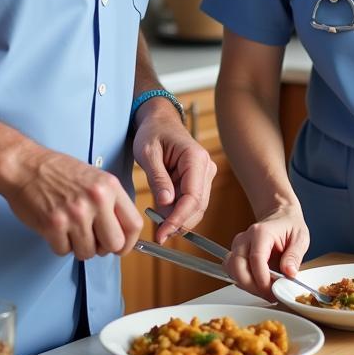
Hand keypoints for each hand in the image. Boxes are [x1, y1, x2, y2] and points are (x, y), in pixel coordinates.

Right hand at [1, 146, 142, 260]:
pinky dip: (59, 245)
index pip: (134, 225)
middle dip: (103, 248)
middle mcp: (95, 200)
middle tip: (92, 239)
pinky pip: (64, 251)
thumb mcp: (95, 178)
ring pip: (88, 252)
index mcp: (109, 187)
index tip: (121, 247)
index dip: (129, 243)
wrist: (25, 165)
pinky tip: (55, 228)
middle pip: (114, 244)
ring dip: (78, 246)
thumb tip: (122, 231)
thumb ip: (111, 202)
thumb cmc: (57, 171)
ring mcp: (75, 214)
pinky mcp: (53, 225)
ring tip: (70, 229)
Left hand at [132, 103, 215, 239]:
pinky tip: (163, 215)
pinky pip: (191, 202)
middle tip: (158, 234)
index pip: (193, 197)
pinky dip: (178, 211)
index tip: (162, 232)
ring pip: (196, 207)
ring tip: (158, 225)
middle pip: (198, 206)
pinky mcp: (198, 180)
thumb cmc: (152, 132)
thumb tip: (166, 203)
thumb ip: (157, 178)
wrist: (159, 120)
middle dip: (179, 222)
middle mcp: (205, 167)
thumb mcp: (148, 153)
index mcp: (195, 158)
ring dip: (178, 219)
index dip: (179, 218)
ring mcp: (204, 174)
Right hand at [225, 206, 309, 300]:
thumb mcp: (300, 238)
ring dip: (247, 286)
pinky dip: (244, 282)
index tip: (273, 291)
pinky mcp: (236, 254)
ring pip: (232, 271)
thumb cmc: (289, 225)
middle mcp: (245, 238)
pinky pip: (233, 272)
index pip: (256, 259)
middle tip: (270, 295)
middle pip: (238, 267)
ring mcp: (238, 246)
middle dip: (252, 286)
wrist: (280, 216)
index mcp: (261, 232)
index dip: (262, 279)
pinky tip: (258, 285)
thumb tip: (289, 274)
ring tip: (266, 290)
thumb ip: (294, 256)